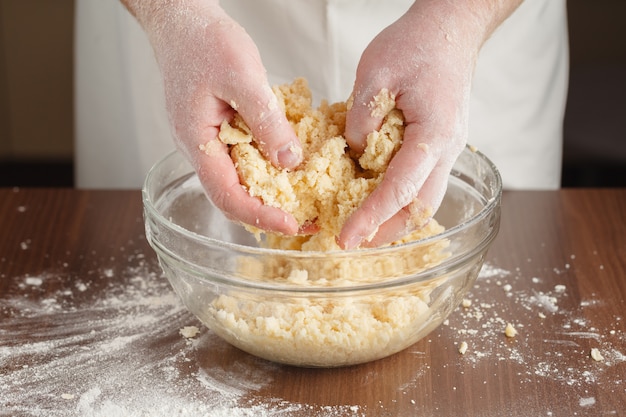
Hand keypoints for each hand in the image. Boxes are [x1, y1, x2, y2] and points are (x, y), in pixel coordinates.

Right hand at [124, 0, 302, 233]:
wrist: (183, 21)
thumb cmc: (204, 42)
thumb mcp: (242, 77)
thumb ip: (266, 121)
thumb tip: (289, 162)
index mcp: (198, 143)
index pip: (226, 196)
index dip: (259, 215)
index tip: (292, 224)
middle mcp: (201, 150)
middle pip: (233, 197)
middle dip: (269, 213)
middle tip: (307, 219)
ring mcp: (210, 142)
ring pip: (239, 180)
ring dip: (270, 194)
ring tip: (304, 201)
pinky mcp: (221, 131)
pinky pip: (244, 159)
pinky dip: (268, 169)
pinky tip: (290, 167)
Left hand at [337, 0, 519, 248]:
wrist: (450, 29)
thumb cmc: (416, 44)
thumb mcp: (374, 74)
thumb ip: (361, 120)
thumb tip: (353, 154)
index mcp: (433, 135)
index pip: (400, 190)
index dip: (371, 218)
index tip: (346, 239)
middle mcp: (447, 150)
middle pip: (422, 208)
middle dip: (388, 232)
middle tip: (355, 241)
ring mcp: (448, 149)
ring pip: (426, 200)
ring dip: (396, 219)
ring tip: (364, 226)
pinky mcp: (441, 145)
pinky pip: (424, 182)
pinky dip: (401, 199)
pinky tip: (378, 197)